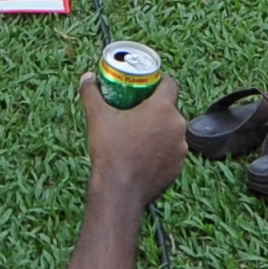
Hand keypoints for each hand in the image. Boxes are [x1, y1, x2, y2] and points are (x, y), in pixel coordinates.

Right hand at [83, 70, 188, 209]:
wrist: (120, 191)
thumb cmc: (111, 152)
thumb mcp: (98, 118)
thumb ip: (91, 93)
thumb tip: (87, 77)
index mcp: (163, 108)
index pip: (169, 84)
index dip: (158, 81)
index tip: (144, 85)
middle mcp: (178, 126)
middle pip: (170, 108)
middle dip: (155, 108)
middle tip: (136, 111)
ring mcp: (181, 148)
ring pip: (172, 130)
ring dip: (160, 129)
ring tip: (138, 134)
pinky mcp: (178, 166)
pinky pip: (172, 151)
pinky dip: (161, 149)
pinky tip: (144, 154)